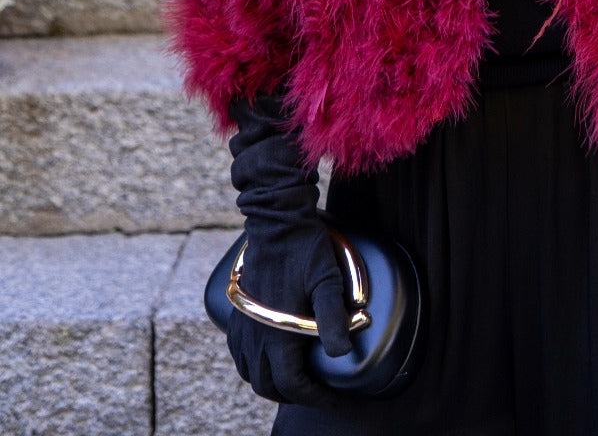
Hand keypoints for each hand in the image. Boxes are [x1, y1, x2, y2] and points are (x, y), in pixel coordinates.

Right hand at [225, 91, 352, 407]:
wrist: (276, 219)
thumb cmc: (304, 247)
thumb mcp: (327, 280)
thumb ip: (333, 317)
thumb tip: (342, 353)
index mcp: (277, 333)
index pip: (292, 384)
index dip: (314, 396)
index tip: (332, 397)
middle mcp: (255, 334)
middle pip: (268, 385)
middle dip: (293, 394)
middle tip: (316, 391)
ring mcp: (243, 324)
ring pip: (251, 372)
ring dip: (271, 383)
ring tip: (295, 379)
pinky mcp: (237, 312)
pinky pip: (239, 353)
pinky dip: (253, 365)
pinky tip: (268, 357)